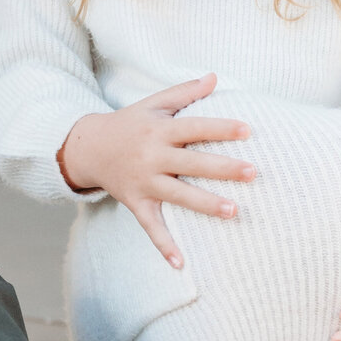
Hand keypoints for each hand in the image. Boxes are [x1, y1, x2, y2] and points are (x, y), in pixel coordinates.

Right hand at [58, 72, 253, 267]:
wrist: (87, 147)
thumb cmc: (129, 123)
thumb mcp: (153, 103)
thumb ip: (184, 92)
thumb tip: (215, 77)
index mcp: (159, 129)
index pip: (195, 127)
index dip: (221, 127)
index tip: (248, 129)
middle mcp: (152, 156)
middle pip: (192, 162)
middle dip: (222, 168)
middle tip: (253, 172)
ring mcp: (144, 182)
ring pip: (178, 195)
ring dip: (205, 204)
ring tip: (234, 211)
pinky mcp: (136, 203)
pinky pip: (152, 227)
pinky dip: (165, 245)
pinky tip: (182, 264)